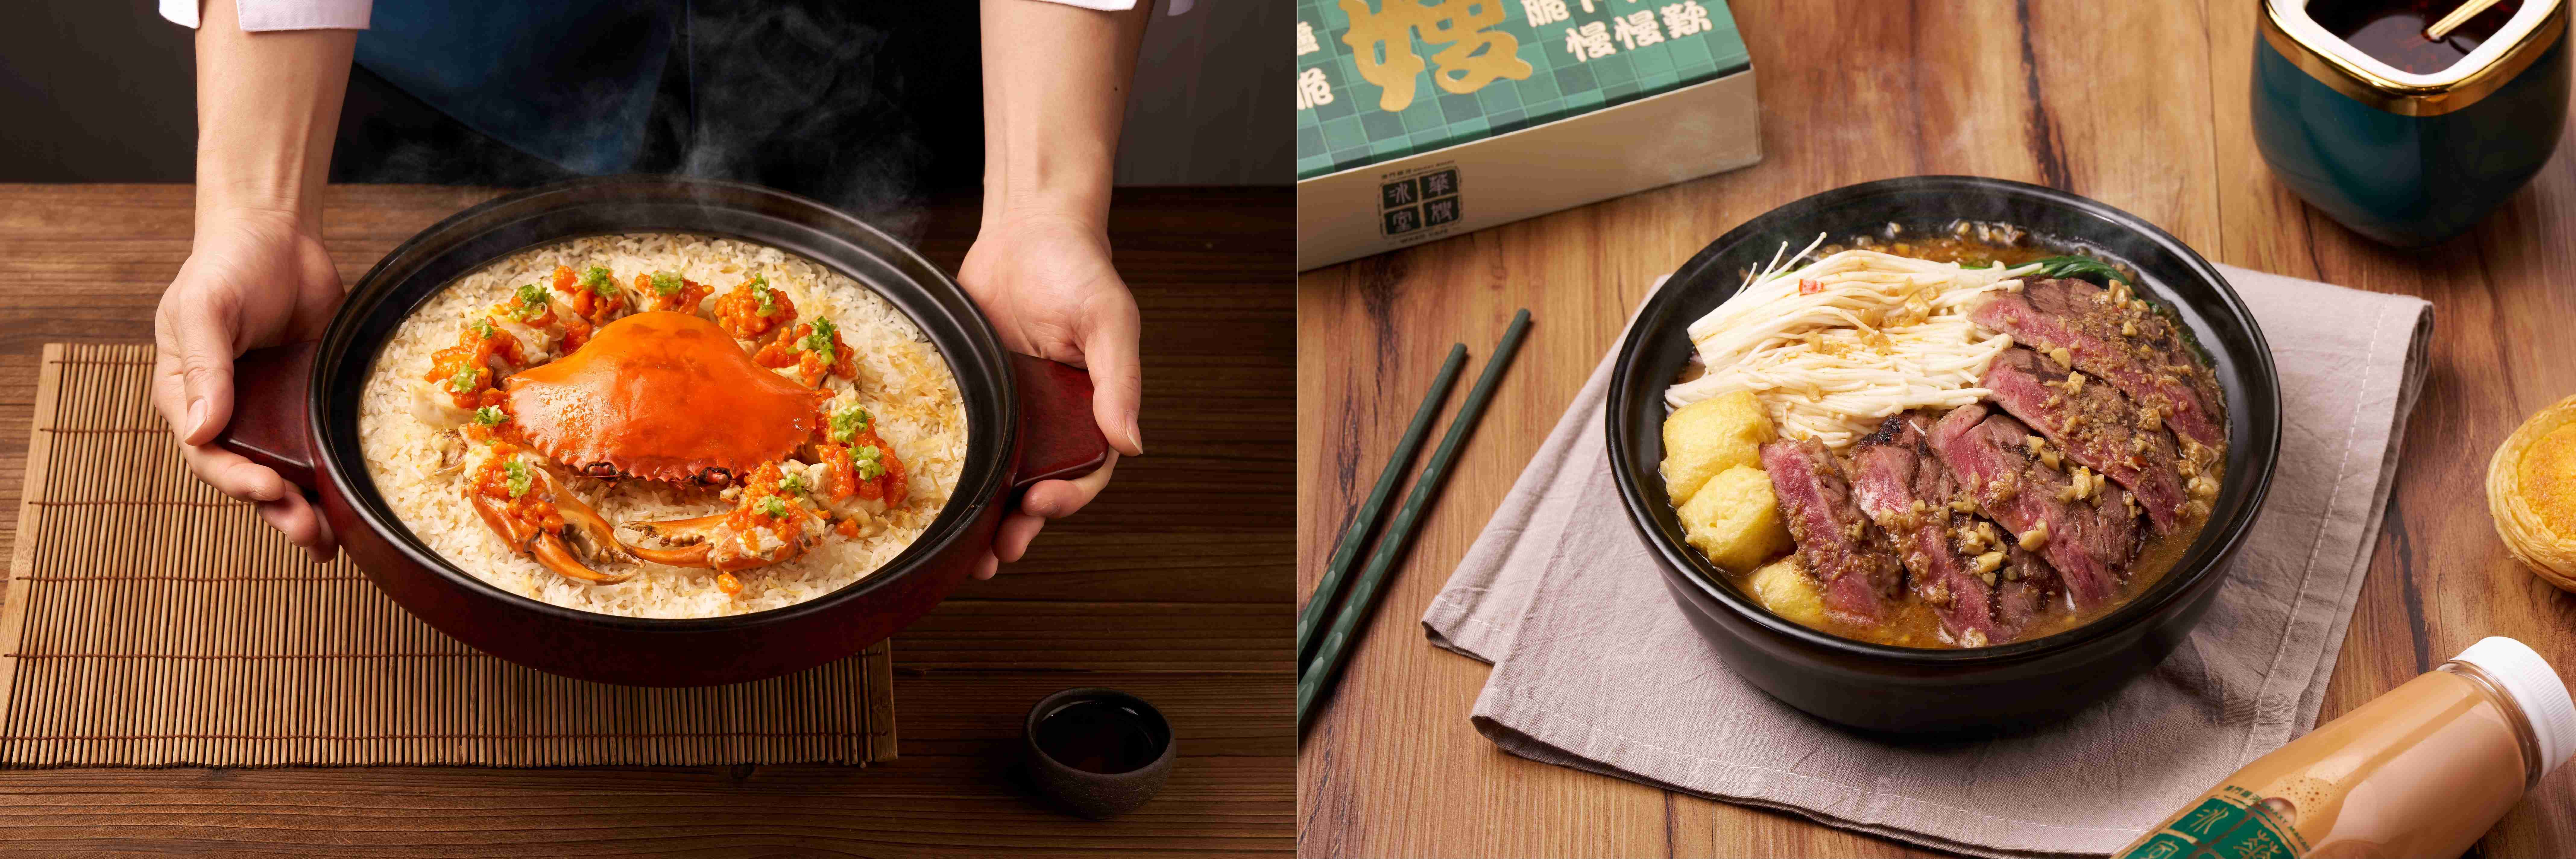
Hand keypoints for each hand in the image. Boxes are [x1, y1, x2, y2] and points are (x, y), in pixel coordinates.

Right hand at [151, 207, 345, 561]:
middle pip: (249, 476)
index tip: (269, 490)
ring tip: (328, 542)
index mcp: (189, 398)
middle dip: (278, 510)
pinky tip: (353, 504)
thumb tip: (198, 431)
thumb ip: (203, 369)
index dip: (237, 480)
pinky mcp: (311, 400)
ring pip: (286, 473)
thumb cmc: (228, 267)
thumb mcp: (205, 311)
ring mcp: (272, 410)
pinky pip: (321, 445)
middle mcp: (231, 412)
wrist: (276, 237)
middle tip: (311, 536)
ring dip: (305, 509)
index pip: (209, 455)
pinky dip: (333, 476)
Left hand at [955, 211, 1144, 578]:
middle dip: (1021, 526)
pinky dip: (958, 474)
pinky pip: (968, 440)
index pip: (1087, 470)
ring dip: (989, 517)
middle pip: (1042, 487)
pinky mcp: (978, 394)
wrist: (1027, 230)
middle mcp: (1054, 417)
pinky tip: (941, 498)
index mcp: (1092, 407)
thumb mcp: (1109, 320)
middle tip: (998, 556)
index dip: (1067, 497)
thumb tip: (1132, 443)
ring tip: (972, 555)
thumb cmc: (1078, 268)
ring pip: (1004, 476)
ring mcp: (1014, 409)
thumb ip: (1120, 382)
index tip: (1041, 506)